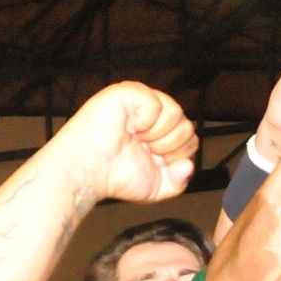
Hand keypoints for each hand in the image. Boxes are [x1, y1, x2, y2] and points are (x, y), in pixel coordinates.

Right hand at [63, 82, 197, 203]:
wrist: (90, 170)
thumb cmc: (117, 177)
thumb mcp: (156, 188)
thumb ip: (179, 181)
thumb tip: (189, 165)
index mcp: (161, 135)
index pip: (190, 139)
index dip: (177, 155)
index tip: (155, 161)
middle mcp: (154, 117)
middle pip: (187, 126)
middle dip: (169, 146)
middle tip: (145, 150)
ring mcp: (143, 102)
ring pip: (176, 113)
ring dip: (157, 134)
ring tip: (136, 139)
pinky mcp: (129, 92)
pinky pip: (156, 102)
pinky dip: (144, 120)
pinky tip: (129, 127)